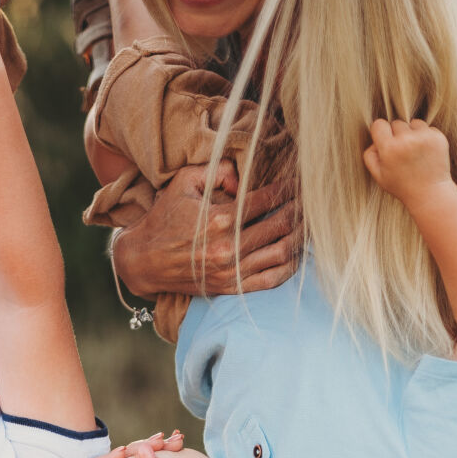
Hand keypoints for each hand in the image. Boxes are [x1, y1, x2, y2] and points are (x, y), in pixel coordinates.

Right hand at [111, 162, 301, 298]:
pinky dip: (290, 266)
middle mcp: (229, 247)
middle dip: (300, 209)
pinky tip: (297, 252)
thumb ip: (218, 170)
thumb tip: (244, 177)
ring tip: (309, 224)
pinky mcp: (231, 287)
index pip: (267, 199)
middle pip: (281, 225)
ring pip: (282, 253)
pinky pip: (271, 279)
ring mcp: (231, 271)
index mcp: (219, 218)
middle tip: (312, 200)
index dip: (288, 187)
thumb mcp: (185, 182)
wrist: (144, 260)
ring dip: (300, 237)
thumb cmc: (165, 217)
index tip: (301, 180)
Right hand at [362, 117, 452, 208]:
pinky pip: (427, 128)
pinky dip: (425, 137)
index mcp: (389, 149)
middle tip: (402, 153)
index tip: (385, 142)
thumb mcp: (378, 176)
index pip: (379, 124)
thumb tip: (375, 140)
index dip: (380, 133)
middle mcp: (406, 140)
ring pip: (412, 123)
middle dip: (396, 135)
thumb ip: (370, 156)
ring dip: (412, 133)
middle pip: (396, 123)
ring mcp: (424, 137)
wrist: (431, 193)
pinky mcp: (438, 137)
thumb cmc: (402, 186)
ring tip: (414, 152)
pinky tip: (425, 152)